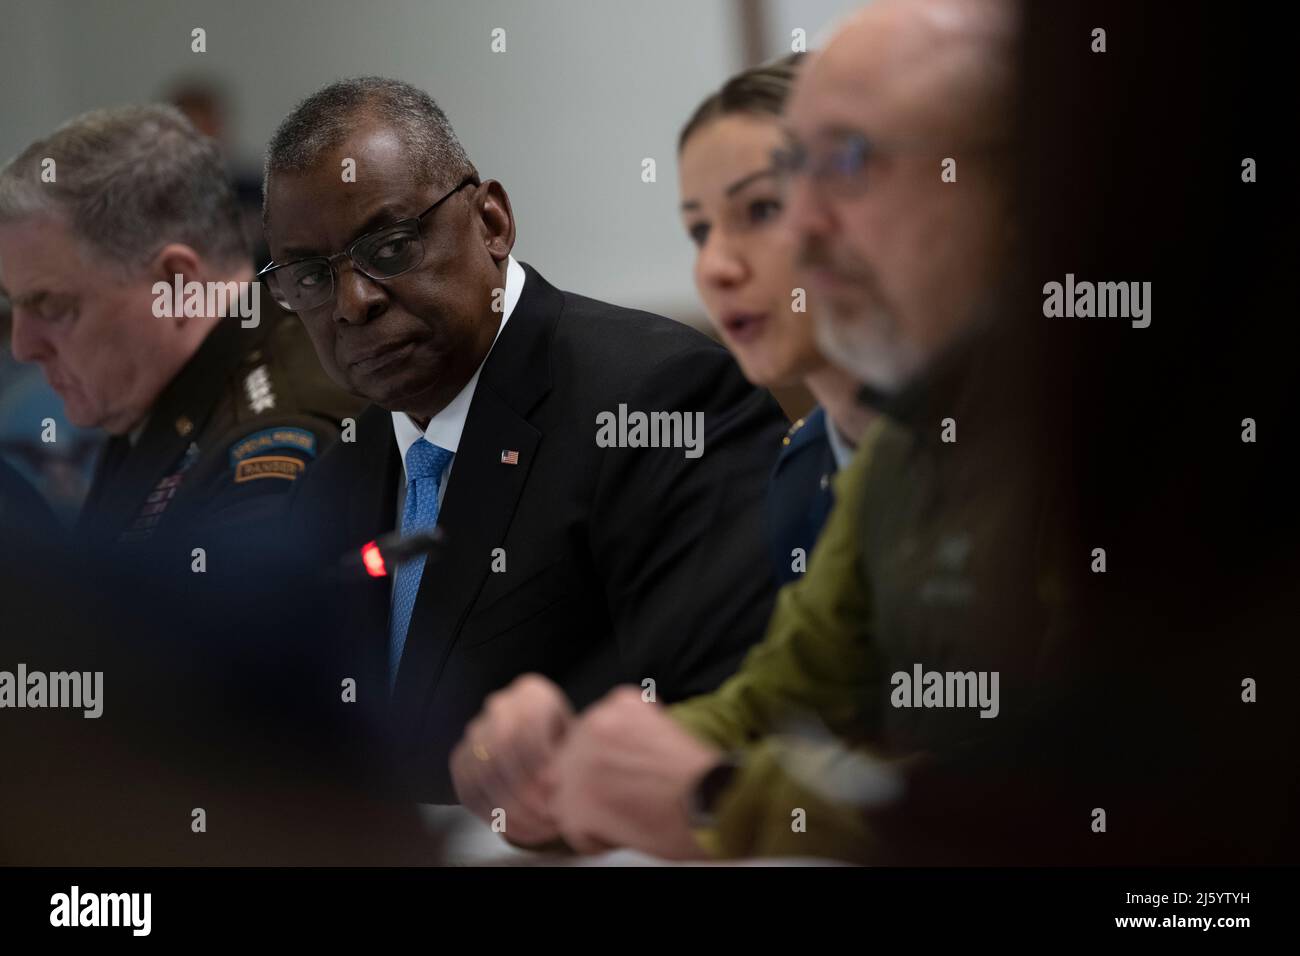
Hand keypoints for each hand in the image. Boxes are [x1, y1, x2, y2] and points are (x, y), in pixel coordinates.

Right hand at [450, 673, 574, 846]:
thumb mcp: (582, 744)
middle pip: (502, 747)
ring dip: (512, 808)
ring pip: (483, 773)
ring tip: (538, 827)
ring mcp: (476, 732)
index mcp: (532, 694)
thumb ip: (572, 756)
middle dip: (526, 789)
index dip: (540, 760)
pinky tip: (518, 830)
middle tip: (549, 816)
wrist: (552, 751)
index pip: (526, 723)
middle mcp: (500, 707)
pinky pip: (469, 790)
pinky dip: (493, 816)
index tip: (558, 788)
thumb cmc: (572, 750)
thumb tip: (561, 784)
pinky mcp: (461, 760)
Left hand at [546, 686, 722, 858]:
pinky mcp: (577, 803)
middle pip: (572, 761)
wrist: (712, 800)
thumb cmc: (701, 776)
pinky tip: (626, 832)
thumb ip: (628, 735)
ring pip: (567, 794)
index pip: (590, 733)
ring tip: (629, 815)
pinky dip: (596, 839)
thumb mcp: (663, 730)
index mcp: (619, 704)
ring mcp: (580, 764)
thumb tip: (610, 758)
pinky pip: (573, 828)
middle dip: (594, 784)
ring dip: (591, 810)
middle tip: (628, 799)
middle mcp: (595, 725)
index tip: (629, 776)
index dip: (608, 762)